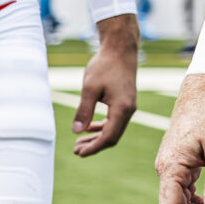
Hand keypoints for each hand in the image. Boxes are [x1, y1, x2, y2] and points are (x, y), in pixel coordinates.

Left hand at [72, 13, 139, 156]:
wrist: (120, 50)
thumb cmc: (104, 66)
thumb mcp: (89, 88)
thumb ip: (83, 110)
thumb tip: (77, 131)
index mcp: (122, 109)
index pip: (109, 137)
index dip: (94, 147)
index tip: (79, 153)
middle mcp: (128, 111)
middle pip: (112, 137)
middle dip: (94, 146)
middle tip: (76, 151)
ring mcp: (128, 107)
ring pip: (113, 130)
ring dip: (96, 137)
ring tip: (79, 143)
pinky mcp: (124, 102)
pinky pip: (113, 121)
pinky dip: (101, 127)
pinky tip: (87, 129)